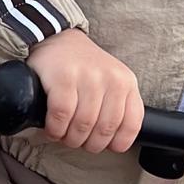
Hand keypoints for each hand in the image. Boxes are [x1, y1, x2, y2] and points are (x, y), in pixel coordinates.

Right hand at [26, 27, 143, 153]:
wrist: (56, 38)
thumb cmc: (84, 67)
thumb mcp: (111, 81)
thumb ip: (118, 106)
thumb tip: (115, 143)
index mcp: (127, 83)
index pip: (131, 125)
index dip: (116, 143)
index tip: (103, 145)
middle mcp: (111, 79)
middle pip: (104, 130)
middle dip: (88, 144)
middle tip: (77, 140)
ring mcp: (88, 77)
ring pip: (83, 126)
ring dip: (70, 138)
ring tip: (63, 135)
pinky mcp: (63, 77)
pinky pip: (61, 116)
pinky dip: (55, 129)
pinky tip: (52, 128)